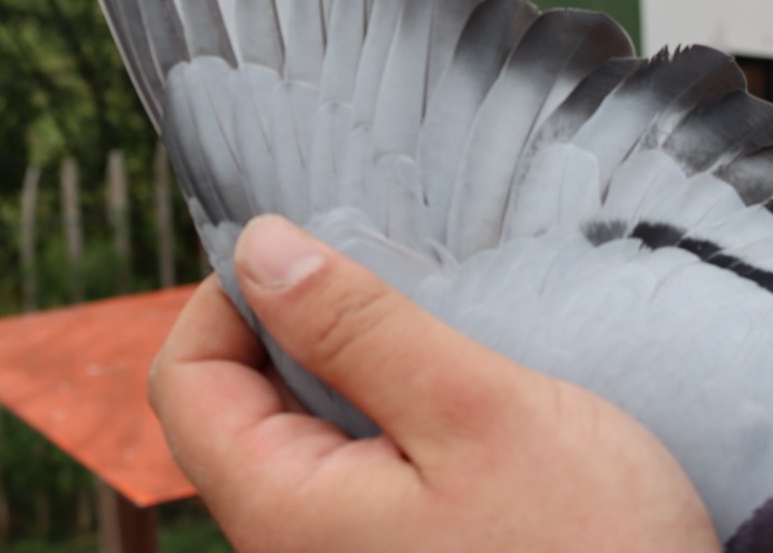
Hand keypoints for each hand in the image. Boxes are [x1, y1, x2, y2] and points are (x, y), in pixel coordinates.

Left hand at [148, 215, 720, 552]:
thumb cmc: (587, 545)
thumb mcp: (473, 409)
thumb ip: (357, 329)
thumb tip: (260, 250)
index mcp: (283, 513)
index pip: (185, 380)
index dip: (228, 296)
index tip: (313, 249)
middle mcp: (292, 549)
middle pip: (234, 407)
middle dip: (296, 326)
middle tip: (390, 282)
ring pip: (297, 437)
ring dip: (348, 368)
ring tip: (431, 335)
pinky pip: (350, 473)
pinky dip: (384, 415)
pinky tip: (453, 398)